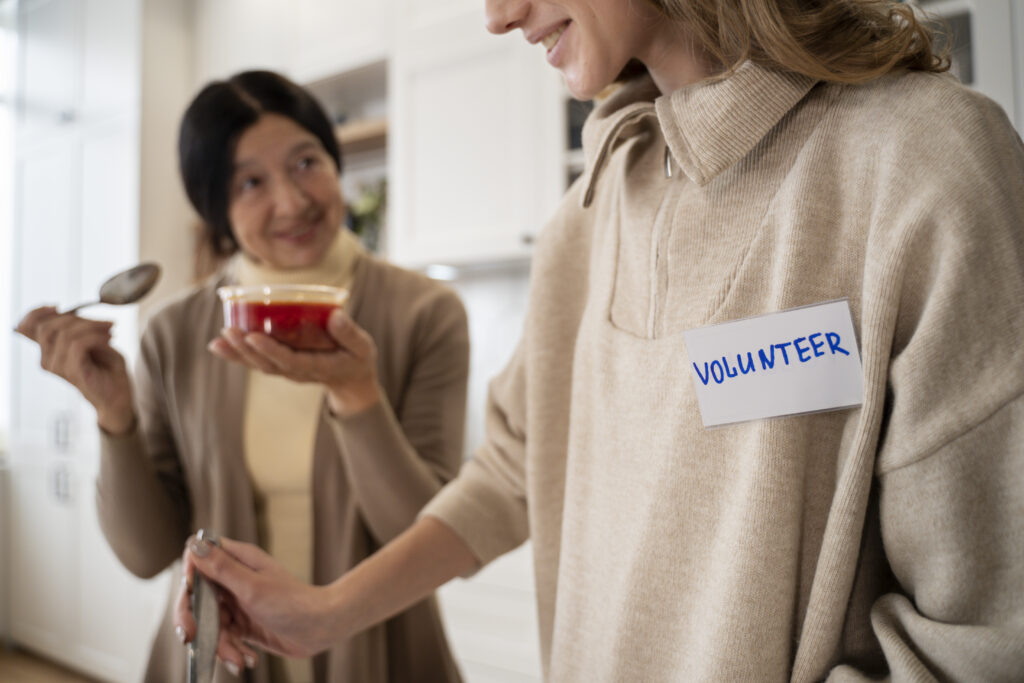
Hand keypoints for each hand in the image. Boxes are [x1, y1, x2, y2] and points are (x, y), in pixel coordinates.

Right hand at [15, 306, 134, 433]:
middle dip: (79, 318)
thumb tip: (67, 312)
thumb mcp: (92, 341)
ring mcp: (57, 367)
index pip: (27, 328)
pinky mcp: (71, 371)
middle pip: (48, 326)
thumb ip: (76, 328)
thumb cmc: (108, 368)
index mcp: (49, 351)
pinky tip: (109, 340)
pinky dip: (96, 337)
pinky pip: (77, 344)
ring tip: (110, 331)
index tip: (57, 306)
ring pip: (64, 333)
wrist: (119, 395)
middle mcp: (47, 360)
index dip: (36, 313)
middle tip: (106, 323)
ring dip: (92, 326)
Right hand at [175, 535, 345, 664]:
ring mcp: (238, 602)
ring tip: (238, 659)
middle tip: (191, 637)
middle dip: (194, 620)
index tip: (190, 595)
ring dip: (220, 644)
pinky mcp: (243, 624)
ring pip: (209, 622)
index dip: (188, 577)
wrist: (322, 628)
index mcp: (238, 560)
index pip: (198, 560)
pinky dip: (231, 651)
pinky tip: (246, 660)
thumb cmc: (292, 603)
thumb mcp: (252, 586)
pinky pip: (224, 637)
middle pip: (197, 597)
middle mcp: (235, 579)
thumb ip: (222, 568)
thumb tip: (194, 544)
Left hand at [208, 309, 380, 415]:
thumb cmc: (357, 359)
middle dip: (246, 349)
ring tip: (217, 340)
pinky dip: (236, 355)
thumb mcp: (363, 347)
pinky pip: (256, 362)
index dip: (270, 350)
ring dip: (236, 353)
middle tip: (228, 331)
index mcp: (317, 367)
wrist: (351, 380)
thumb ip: (350, 333)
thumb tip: (335, 315)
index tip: (253, 336)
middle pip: (267, 364)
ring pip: (258, 364)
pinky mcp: (281, 366)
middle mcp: (297, 372)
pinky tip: (217, 345)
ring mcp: (287, 371)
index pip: (290, 360)